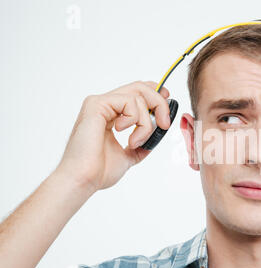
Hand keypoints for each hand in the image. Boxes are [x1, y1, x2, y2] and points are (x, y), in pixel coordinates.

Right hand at [55, 80, 170, 191]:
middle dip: (159, 103)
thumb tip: (156, 136)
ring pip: (138, 95)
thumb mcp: (129, 155)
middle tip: (164, 124)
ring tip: (136, 142)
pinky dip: (136, 120)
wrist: (84, 179)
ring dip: (146, 122)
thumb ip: (141, 143)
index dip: (155, 93)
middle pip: (140, 87)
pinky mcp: (96, 104)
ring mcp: (99, 103)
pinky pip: (129, 101)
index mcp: (110, 114)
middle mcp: (104, 105)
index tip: (168, 101)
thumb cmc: (98, 170)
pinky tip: (126, 136)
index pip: (136, 92)